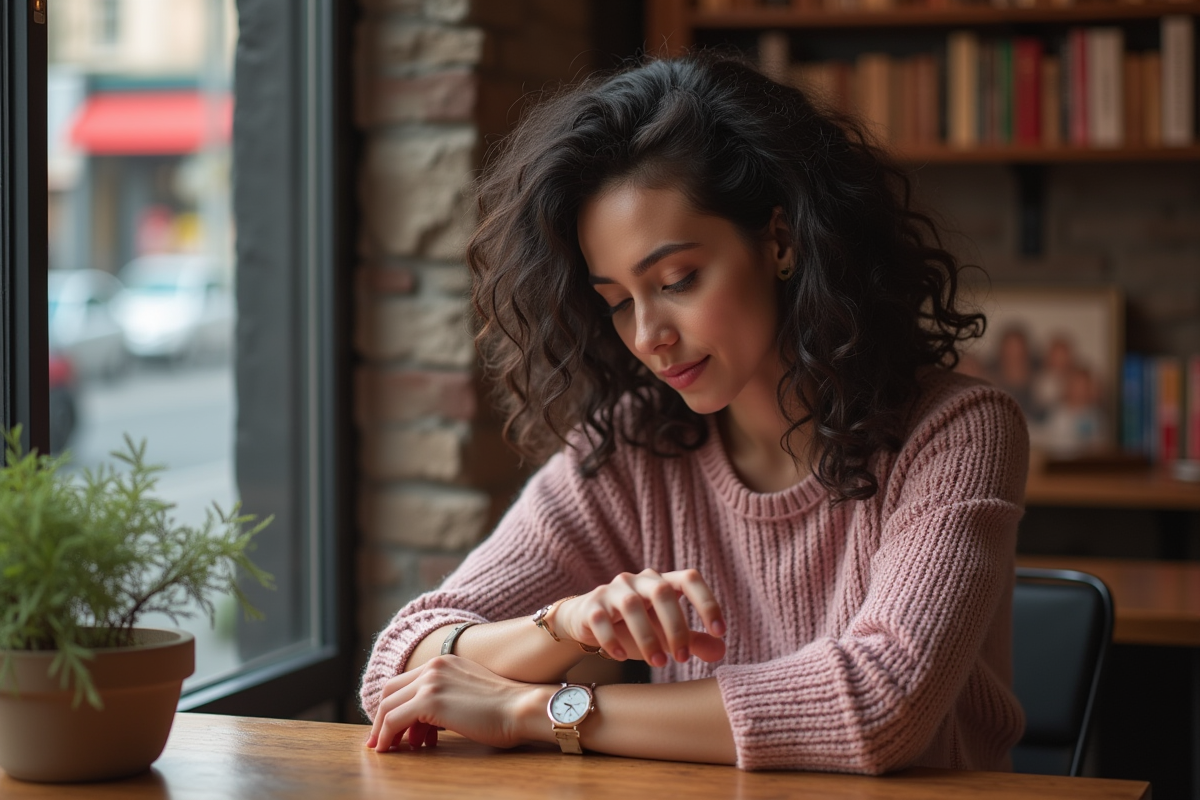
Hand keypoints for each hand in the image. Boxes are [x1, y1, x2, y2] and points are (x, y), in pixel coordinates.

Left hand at [365, 656, 543, 752]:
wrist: (521, 707)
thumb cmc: (505, 708)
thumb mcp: (471, 693)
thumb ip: (449, 697)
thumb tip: (427, 722)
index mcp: (445, 662)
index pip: (406, 681)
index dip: (396, 704)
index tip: (393, 726)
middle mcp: (434, 666)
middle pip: (391, 690)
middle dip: (383, 716)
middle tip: (382, 739)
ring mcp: (430, 681)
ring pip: (388, 705)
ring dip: (383, 729)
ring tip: (387, 748)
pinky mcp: (429, 700)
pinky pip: (393, 719)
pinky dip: (385, 736)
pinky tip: (388, 749)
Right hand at [553, 569, 725, 667]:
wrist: (588, 621)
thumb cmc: (635, 626)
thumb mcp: (665, 633)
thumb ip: (693, 640)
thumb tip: (721, 652)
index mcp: (661, 582)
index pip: (689, 579)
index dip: (707, 602)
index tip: (719, 632)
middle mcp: (638, 581)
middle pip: (662, 592)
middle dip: (676, 627)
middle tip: (682, 658)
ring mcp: (612, 591)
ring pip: (631, 605)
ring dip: (647, 637)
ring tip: (659, 663)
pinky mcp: (591, 607)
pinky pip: (601, 619)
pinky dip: (612, 640)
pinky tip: (622, 658)